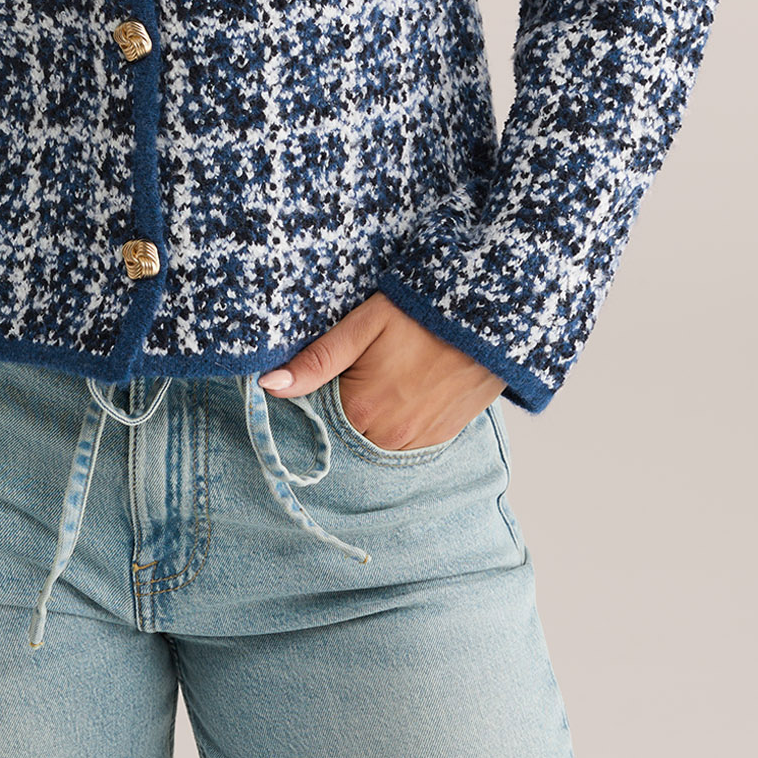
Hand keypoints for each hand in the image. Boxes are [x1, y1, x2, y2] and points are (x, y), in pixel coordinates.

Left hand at [260, 292, 504, 451]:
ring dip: (374, 414)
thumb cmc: (421, 314)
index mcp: (361, 411)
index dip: (321, 392)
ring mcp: (418, 443)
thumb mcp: (362, 327)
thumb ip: (316, 361)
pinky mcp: (441, 439)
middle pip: (347, 431)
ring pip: (375, 439)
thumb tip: (269, 386)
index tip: (336, 368)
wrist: (488, 317)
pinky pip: (405, 441)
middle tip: (366, 366)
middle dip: (348, 404)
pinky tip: (408, 387)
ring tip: (391, 374)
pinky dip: (399, 420)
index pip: (317, 419)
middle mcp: (388, 438)